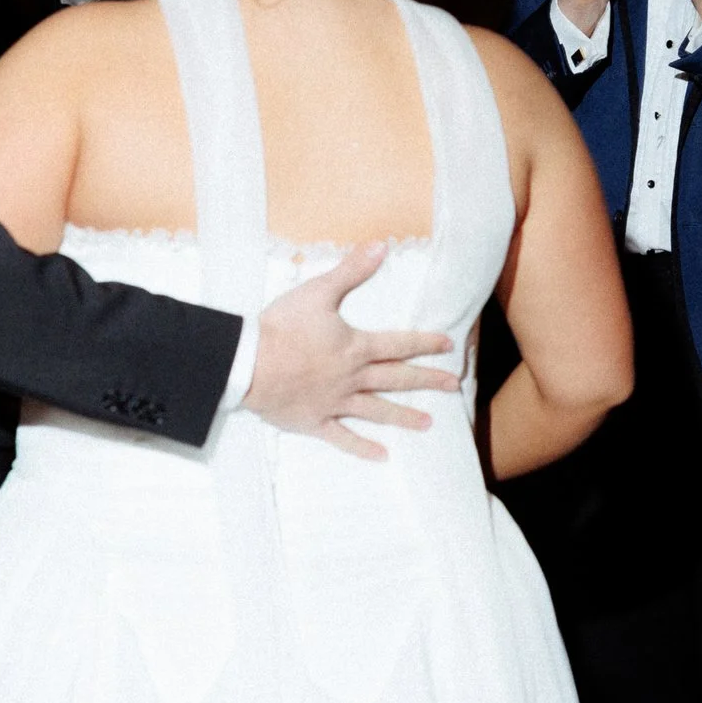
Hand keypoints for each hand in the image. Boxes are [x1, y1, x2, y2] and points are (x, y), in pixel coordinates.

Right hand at [245, 241, 462, 458]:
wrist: (248, 364)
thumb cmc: (281, 327)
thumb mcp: (318, 292)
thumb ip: (352, 270)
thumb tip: (381, 246)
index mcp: (355, 348)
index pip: (399, 345)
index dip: (425, 343)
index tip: (448, 347)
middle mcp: (352, 378)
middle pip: (396, 379)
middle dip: (427, 381)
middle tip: (453, 386)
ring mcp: (335, 402)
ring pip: (377, 411)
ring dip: (404, 416)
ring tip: (429, 424)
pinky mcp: (315, 421)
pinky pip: (343, 437)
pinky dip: (362, 447)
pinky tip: (382, 456)